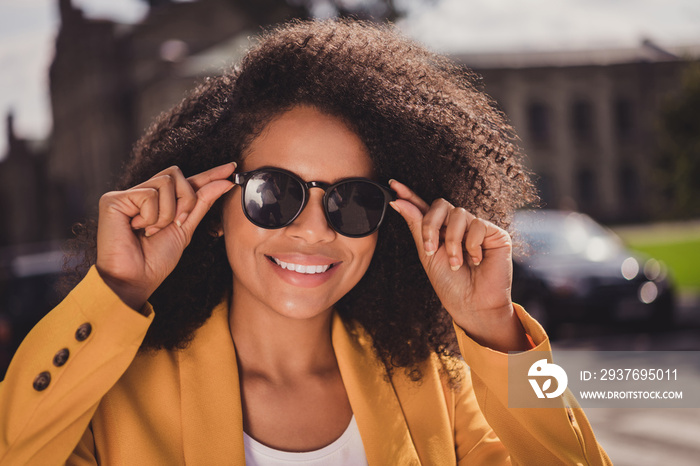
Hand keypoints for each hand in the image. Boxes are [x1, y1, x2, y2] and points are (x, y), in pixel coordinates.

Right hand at [96, 163, 235, 309]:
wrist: (135, 279)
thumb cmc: (156, 260)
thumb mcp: (186, 228)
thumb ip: (202, 203)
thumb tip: (224, 181)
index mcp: (160, 202)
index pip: (187, 181)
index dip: (209, 174)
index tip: (231, 168)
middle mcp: (143, 194)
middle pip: (177, 174)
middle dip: (186, 200)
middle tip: (176, 224)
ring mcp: (128, 196)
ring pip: (166, 182)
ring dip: (168, 212)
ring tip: (152, 230)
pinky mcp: (113, 199)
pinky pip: (149, 195)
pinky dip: (151, 217)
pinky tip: (138, 228)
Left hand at [389, 180, 528, 351]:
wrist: (472, 304)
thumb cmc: (450, 284)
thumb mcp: (427, 254)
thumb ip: (416, 226)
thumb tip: (399, 201)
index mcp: (440, 231)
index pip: (425, 208)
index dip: (410, 196)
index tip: (393, 185)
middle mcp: (458, 227)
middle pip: (441, 205)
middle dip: (431, 225)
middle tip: (430, 249)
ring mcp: (477, 229)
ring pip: (459, 214)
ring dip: (452, 242)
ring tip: (456, 263)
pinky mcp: (495, 233)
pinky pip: (478, 225)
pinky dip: (472, 245)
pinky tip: (476, 260)